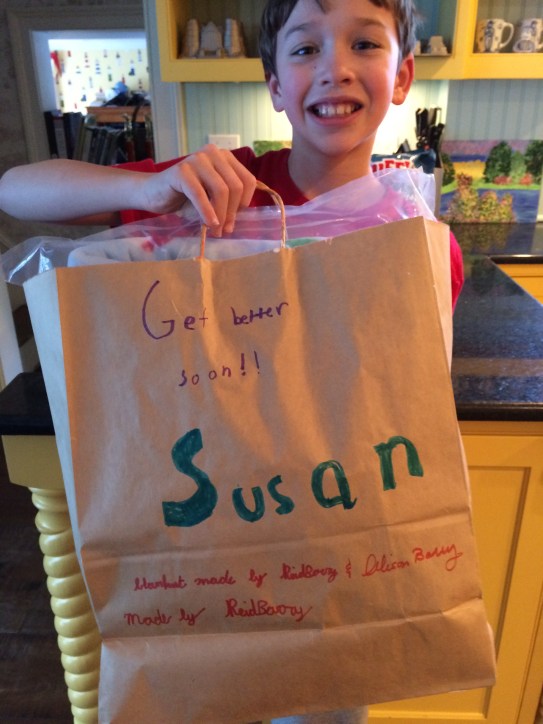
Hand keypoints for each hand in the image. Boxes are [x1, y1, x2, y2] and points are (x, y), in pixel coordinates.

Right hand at [140, 145, 255, 235]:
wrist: (154, 193)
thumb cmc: (185, 197)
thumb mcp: (212, 197)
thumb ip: (227, 202)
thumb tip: (239, 219)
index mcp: (225, 157)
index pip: (247, 180)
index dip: (244, 203)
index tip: (234, 220)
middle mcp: (213, 153)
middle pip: (235, 186)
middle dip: (232, 212)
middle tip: (224, 230)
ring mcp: (197, 159)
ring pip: (221, 190)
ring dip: (221, 215)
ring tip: (215, 231)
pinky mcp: (181, 171)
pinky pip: (200, 194)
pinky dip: (206, 211)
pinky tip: (208, 224)